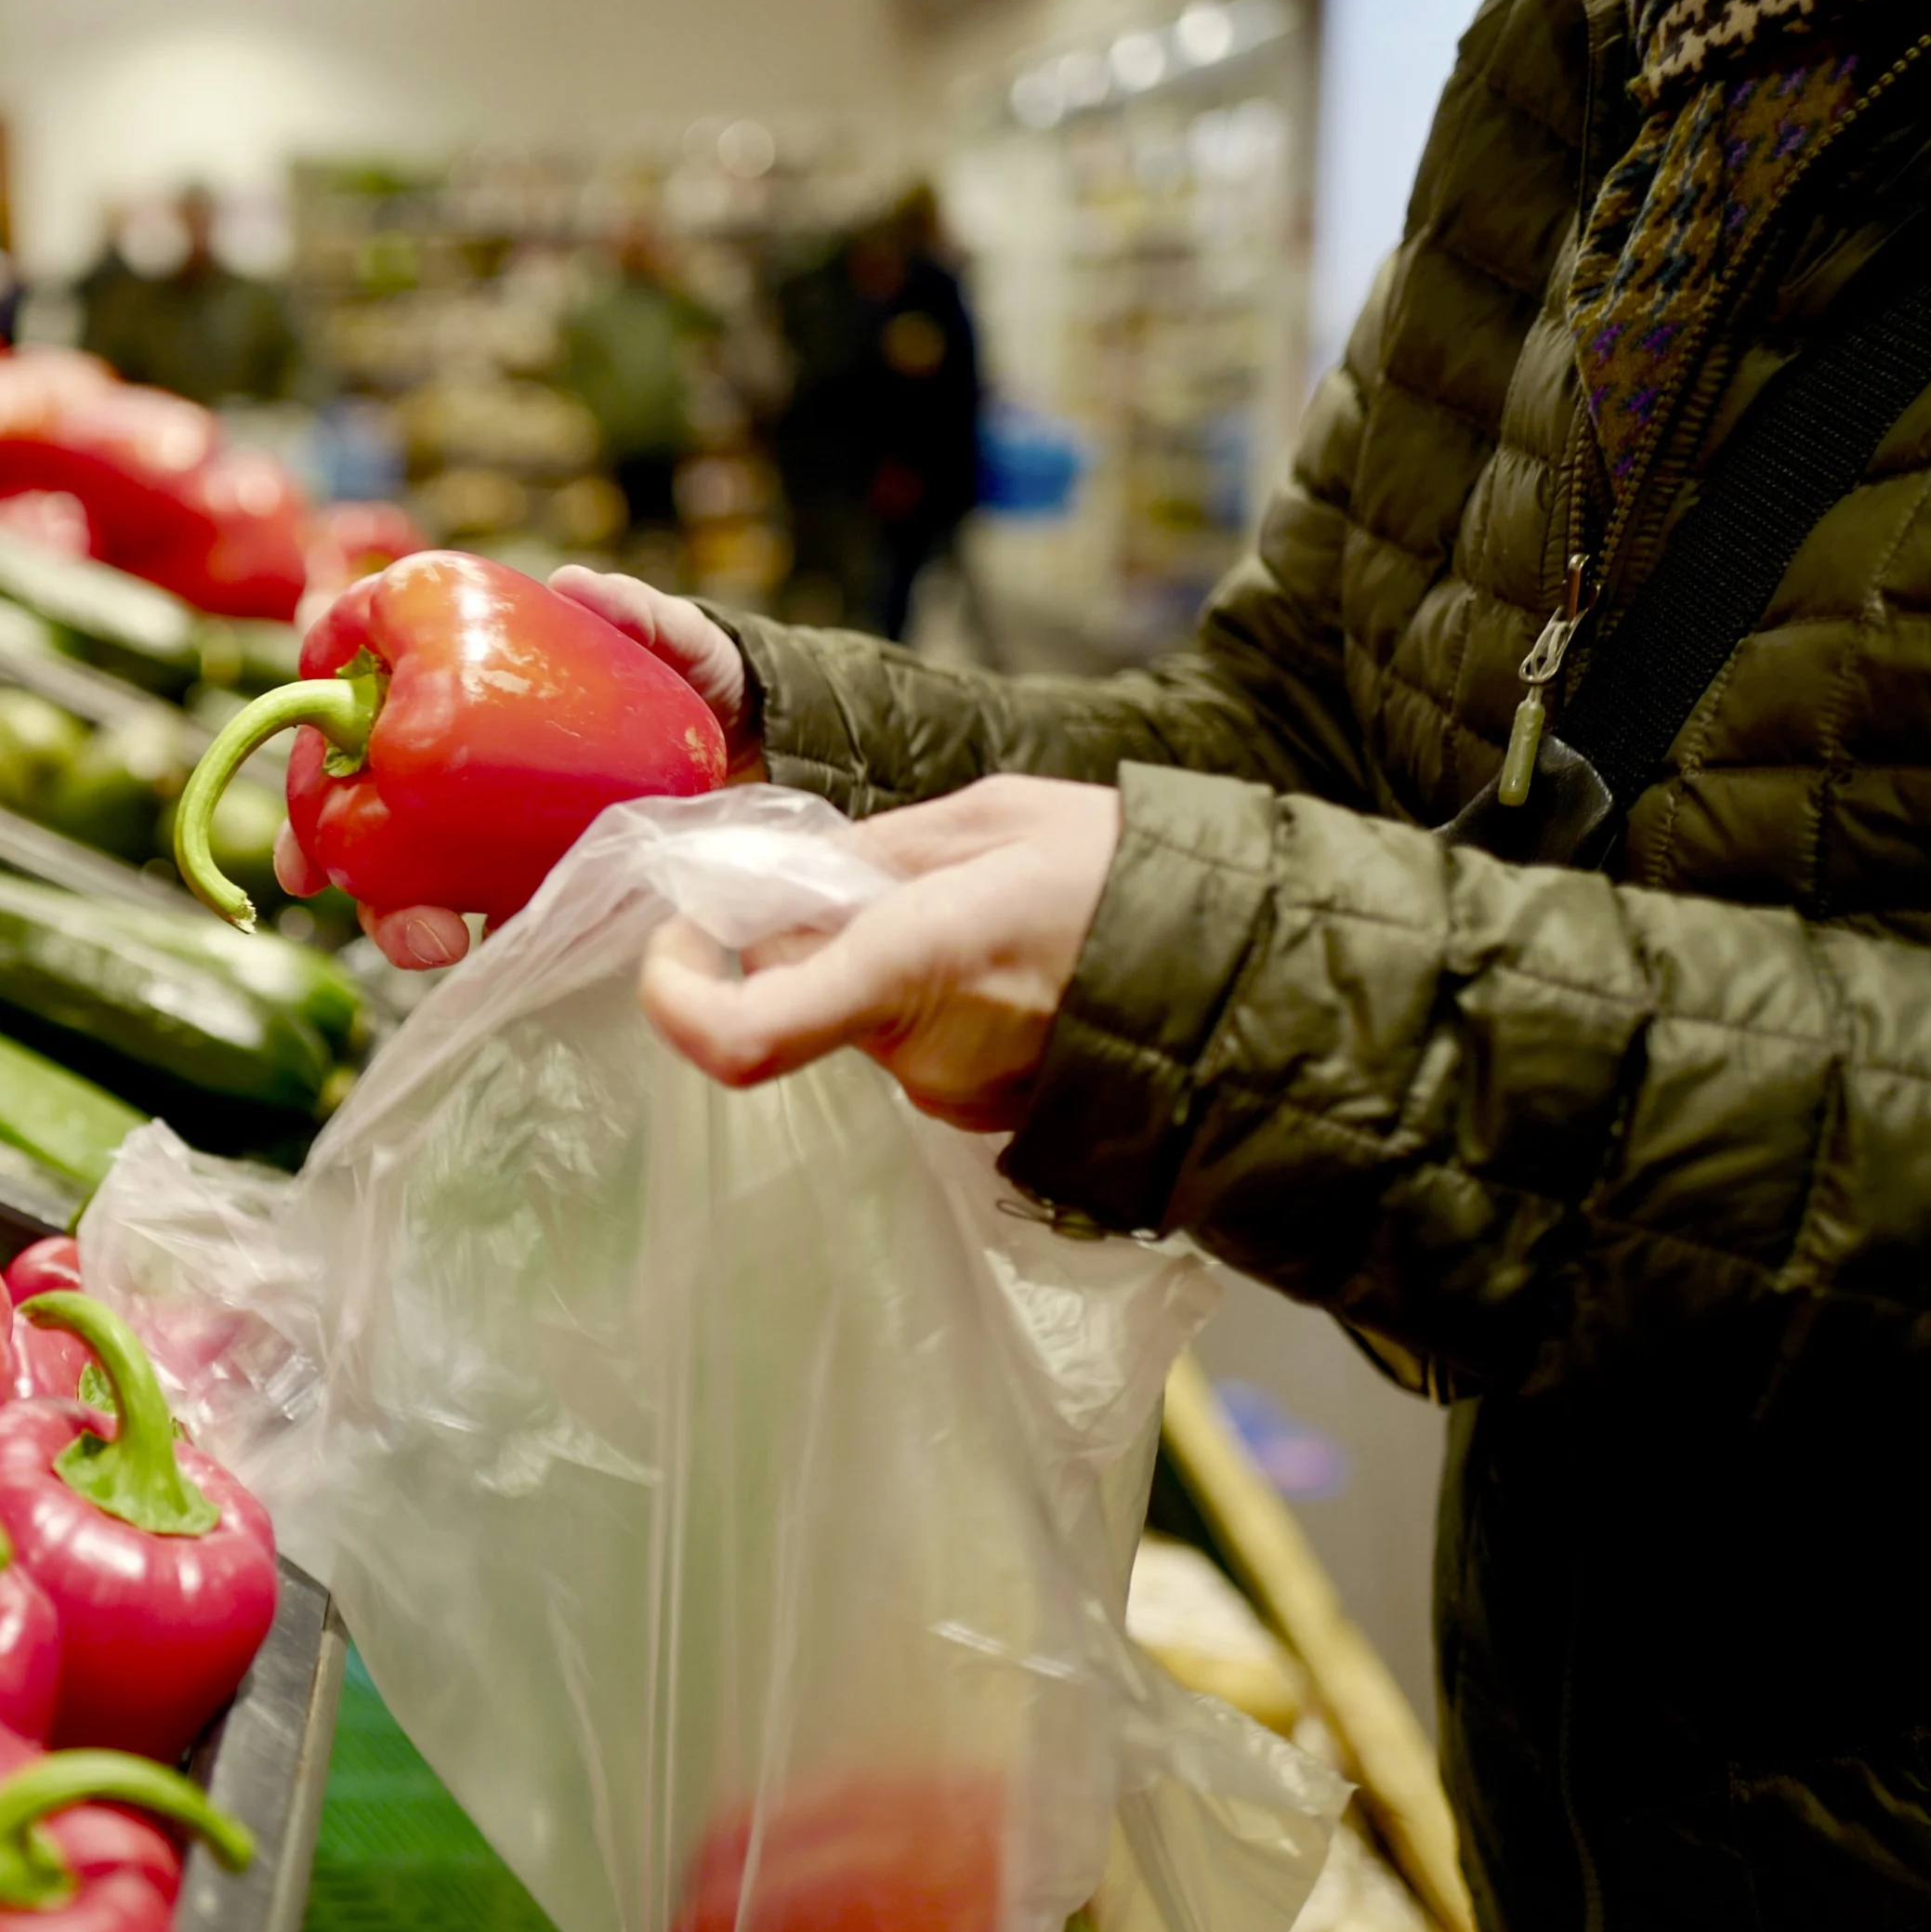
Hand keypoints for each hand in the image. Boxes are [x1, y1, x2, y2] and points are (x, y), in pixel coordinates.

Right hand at [284, 565, 761, 969]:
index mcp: (458, 686)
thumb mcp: (677, 639)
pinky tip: (480, 960)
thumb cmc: (701, 674)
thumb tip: (575, 584)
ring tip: (435, 945)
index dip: (307, 750)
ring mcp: (492, 826)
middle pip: (359, 803)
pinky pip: (488, 915)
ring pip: (409, 875)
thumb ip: (636, 613)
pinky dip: (473, 941)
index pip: (355, 709)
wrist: (767, 747)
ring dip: (397, 918)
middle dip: (326, 853)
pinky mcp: (537, 881)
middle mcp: (459, 759)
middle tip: (325, 887)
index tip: (297, 782)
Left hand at [637, 775, 1118, 1129]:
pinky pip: (912, 1043)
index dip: (678, 1001)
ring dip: (874, 963)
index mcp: (909, 968)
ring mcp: (950, 1095)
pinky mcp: (980, 1112)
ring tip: (971, 906)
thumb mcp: (992, 819)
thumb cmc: (1126, 878)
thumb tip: (776, 887)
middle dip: (806, 938)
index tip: (674, 946)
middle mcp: (917, 1052)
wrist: (1256, 976)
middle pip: (797, 998)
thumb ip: (870, 855)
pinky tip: (998, 954)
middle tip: (876, 873)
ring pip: (855, 1019)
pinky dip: (922, 996)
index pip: (742, 1035)